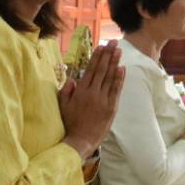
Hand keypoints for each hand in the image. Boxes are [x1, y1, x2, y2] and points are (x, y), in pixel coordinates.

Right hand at [58, 43, 123, 158]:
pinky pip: (116, 89)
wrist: (80, 141)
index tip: (101, 46)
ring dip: (115, 62)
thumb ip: (66, 92)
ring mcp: (103, 99)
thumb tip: (72, 79)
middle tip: (114, 43)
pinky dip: (119, 78)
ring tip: (119, 51)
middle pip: (101, 70)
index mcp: (80, 91)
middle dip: (108, 55)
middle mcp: (92, 93)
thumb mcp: (62, 107)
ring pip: (110, 77)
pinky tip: (121, 68)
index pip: (90, 70)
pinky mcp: (111, 107)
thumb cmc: (69, 124)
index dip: (96, 57)